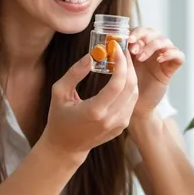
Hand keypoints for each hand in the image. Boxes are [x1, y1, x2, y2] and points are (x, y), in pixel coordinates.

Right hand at [40, 41, 138, 161]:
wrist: (66, 147)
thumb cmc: (59, 117)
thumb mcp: (59, 92)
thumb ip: (75, 73)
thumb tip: (91, 55)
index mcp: (95, 111)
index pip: (117, 83)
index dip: (120, 63)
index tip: (116, 47)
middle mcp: (111, 119)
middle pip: (130, 86)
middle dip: (129, 64)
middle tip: (122, 49)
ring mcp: (119, 124)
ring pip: (134, 93)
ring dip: (131, 74)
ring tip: (122, 60)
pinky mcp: (122, 126)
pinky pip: (131, 102)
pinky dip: (129, 86)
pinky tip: (121, 75)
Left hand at [127, 28, 184, 117]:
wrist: (136, 106)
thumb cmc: (127, 86)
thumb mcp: (123, 67)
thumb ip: (122, 55)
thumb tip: (115, 43)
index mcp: (140, 46)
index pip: (141, 31)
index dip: (135, 33)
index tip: (127, 40)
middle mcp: (153, 49)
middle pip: (154, 33)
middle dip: (143, 38)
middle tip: (133, 49)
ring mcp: (164, 57)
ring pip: (165, 41)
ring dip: (152, 46)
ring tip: (141, 58)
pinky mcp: (172, 68)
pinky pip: (178, 55)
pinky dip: (170, 54)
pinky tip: (159, 60)